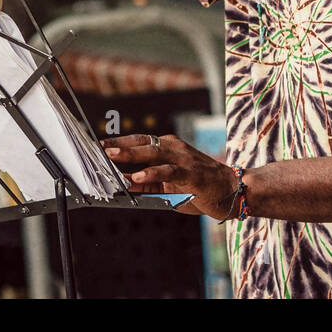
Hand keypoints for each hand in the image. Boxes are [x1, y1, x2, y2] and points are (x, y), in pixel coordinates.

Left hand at [102, 133, 240, 220]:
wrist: (233, 190)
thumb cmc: (201, 188)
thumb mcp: (170, 186)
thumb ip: (149, 184)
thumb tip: (125, 184)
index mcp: (169, 147)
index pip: (140, 141)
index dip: (119, 142)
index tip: (99, 145)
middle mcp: (175, 148)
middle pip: (142, 143)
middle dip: (119, 146)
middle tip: (98, 149)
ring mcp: (183, 158)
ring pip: (153, 153)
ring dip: (130, 155)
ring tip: (111, 157)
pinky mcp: (191, 172)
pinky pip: (168, 170)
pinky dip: (152, 172)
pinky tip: (138, 175)